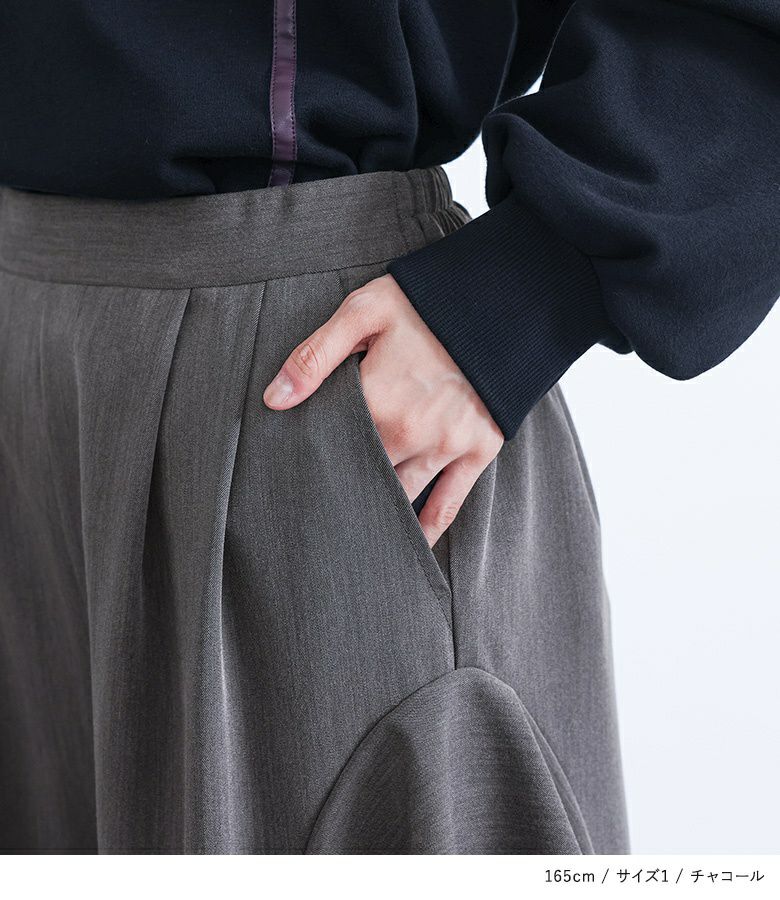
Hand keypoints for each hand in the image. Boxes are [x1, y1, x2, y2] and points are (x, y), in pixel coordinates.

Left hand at [263, 273, 503, 546]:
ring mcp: (447, 445)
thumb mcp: (364, 311)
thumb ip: (316, 356)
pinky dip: (427, 528)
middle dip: (342, 487)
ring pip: (401, 495)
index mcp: (377, 401)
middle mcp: (411, 433)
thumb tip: (274, 400)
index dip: (313, 458)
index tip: (295, 473)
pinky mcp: (479, 449)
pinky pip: (450, 502)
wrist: (505, 298)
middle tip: (319, 505)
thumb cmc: (429, 301)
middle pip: (364, 475)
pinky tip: (409, 546)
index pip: (332, 446)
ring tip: (352, 534)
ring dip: (377, 512)